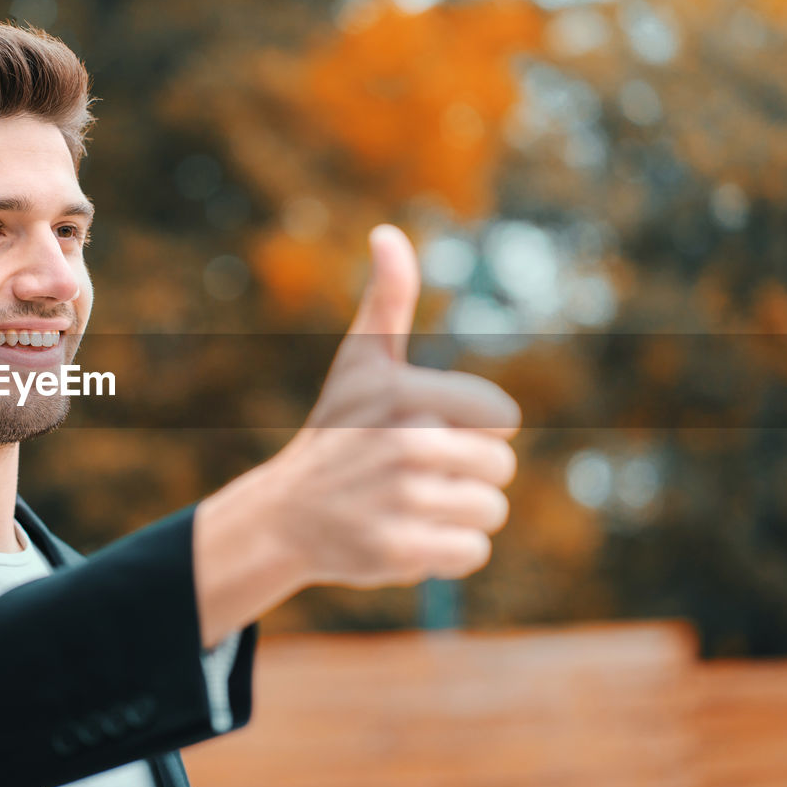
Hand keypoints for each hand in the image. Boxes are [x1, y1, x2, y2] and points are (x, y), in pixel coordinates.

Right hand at [263, 224, 520, 588]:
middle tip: (412, 475)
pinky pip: (470, 554)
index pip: (503, 419)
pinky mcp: (399, 552)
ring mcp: (401, 502)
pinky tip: (405, 537)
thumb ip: (388, 299)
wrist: (283, 514)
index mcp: (408, 395)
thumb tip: (387, 232)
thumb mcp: (361, 362)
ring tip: (408, 505)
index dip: (470, 427)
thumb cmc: (336, 431)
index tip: (422, 429)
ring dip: (457, 515)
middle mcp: (405, 445)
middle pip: (501, 469)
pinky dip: (445, 553)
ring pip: (489, 513)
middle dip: (466, 475)